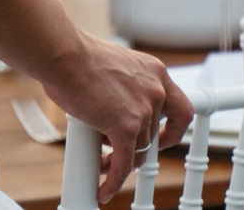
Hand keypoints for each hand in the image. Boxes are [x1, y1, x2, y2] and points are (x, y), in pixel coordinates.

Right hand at [44, 33, 193, 200]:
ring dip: (119, 159)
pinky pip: (124, 163)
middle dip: (136, 147)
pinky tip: (104, 188)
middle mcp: (155, 90)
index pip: (180, 108)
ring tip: (99, 159)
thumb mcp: (115, 69)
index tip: (161, 139)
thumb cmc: (78, 58)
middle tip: (121, 152)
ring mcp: (143, 110)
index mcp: (155, 72)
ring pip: (138, 150)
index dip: (173, 130)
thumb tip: (112, 113)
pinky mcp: (125, 128)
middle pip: (152, 134)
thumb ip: (124, 90)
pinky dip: (114, 179)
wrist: (64, 55)